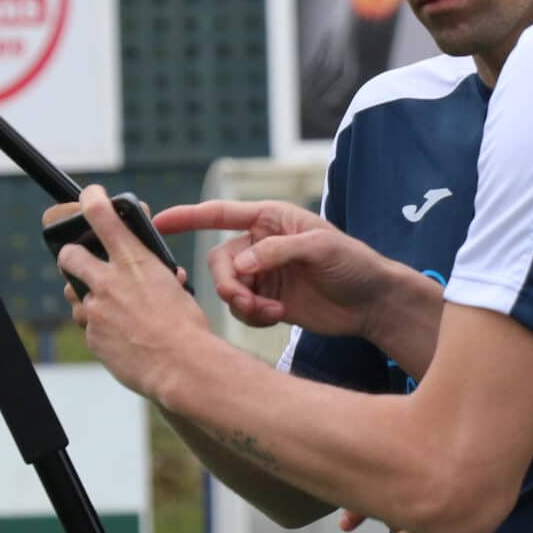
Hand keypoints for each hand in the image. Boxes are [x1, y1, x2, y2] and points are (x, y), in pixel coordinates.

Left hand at [55, 186, 213, 403]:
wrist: (181, 366)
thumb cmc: (186, 327)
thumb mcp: (176, 287)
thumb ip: (158, 275)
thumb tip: (167, 275)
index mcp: (134, 260)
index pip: (101, 215)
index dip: (90, 200)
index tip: (90, 196)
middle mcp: (108, 280)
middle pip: (69, 255)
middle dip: (70, 255)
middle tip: (79, 261)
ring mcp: (96, 309)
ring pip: (75, 295)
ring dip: (88, 298)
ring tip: (112, 309)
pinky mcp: (92, 335)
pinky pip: (89, 326)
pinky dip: (101, 328)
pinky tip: (122, 336)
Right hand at [151, 199, 399, 337]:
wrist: (373, 303)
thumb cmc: (353, 263)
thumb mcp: (320, 248)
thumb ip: (277, 251)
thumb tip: (241, 263)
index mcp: (270, 219)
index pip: (220, 214)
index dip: (188, 217)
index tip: (159, 222)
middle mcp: (261, 244)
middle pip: (219, 261)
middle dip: (227, 283)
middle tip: (245, 301)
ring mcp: (263, 274)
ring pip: (227, 289)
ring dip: (241, 304)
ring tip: (268, 313)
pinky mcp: (267, 301)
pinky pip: (241, 310)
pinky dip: (251, 317)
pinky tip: (275, 318)